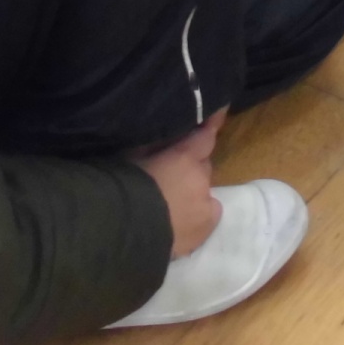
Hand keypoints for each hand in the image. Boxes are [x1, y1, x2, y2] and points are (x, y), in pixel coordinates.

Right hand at [131, 110, 225, 256]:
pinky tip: (180, 222)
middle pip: (203, 166)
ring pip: (205, 192)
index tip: (220, 111)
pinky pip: (207, 215)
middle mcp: (200, 179)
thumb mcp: (133, 157)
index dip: (211, 124)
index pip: (205, 135)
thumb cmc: (123, 187)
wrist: (125, 233)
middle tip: (171, 173)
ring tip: (171, 203)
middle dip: (192, 167)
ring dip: (193, 192)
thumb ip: (153, 147)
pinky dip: (198, 215)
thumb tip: (162, 141)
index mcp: (183, 157)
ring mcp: (206, 206)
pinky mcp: (205, 230)